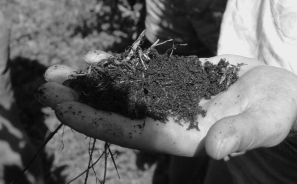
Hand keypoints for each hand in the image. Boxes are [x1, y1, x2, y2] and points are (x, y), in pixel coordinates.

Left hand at [36, 53, 296, 158]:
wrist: (278, 94)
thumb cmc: (276, 112)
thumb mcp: (265, 122)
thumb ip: (242, 134)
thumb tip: (217, 148)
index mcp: (184, 135)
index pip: (131, 131)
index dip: (95, 120)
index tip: (62, 106)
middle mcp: (170, 118)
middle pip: (118, 111)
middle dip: (83, 98)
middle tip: (49, 83)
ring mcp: (170, 97)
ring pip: (124, 90)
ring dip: (93, 81)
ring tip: (62, 70)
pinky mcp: (176, 79)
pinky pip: (141, 73)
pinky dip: (118, 66)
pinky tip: (96, 59)